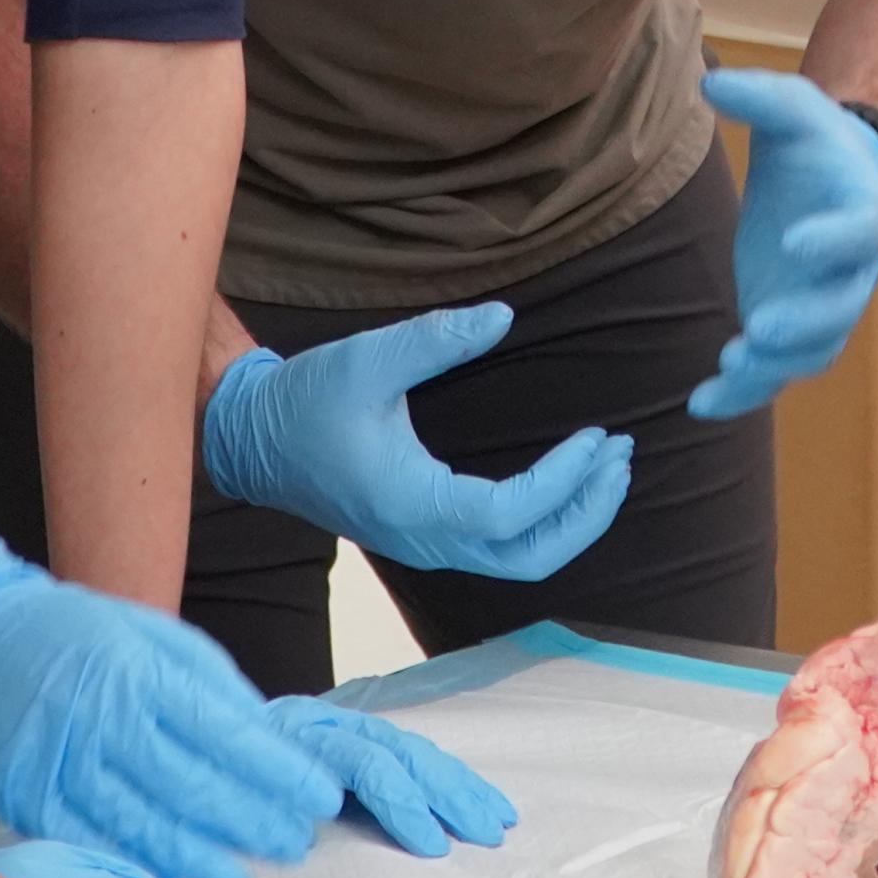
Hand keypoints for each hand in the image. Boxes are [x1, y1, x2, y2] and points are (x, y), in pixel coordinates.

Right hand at [0, 507, 513, 877]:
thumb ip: (212, 687)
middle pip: (192, 787)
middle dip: (252, 821)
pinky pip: (88, 842)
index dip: (280, 774)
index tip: (321, 797)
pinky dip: (133, 865)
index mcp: (143, 673)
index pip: (228, 735)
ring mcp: (59, 763)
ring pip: (142, 825)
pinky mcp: (24, 797)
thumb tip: (269, 742)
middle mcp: (103, 720)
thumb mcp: (154, 634)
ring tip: (244, 877)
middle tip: (296, 842)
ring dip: (200, 858)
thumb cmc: (74, 630)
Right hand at [200, 309, 632, 580]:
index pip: (510, 515)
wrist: (254, 440)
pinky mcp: (426, 535)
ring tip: (611, 465)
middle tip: (623, 454)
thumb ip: (438, 338)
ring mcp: (426, 545)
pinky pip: (502, 548)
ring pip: (521, 561)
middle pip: (531, 558)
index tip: (597, 436)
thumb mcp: (368, 359)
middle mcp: (424, 539)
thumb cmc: (307, 400)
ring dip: (574, 519)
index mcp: (412, 504)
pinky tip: (570, 478)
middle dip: (588, 512)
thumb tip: (504, 317)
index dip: (564, 482)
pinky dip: (547, 521)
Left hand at [686, 71, 877, 419]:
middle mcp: (852, 268)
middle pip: (841, 308)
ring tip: (730, 366)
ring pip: (813, 351)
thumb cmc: (814, 142)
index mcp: (862, 209)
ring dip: (774, 366)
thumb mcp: (793, 108)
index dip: (832, 240)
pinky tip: (701, 402)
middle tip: (758, 327)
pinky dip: (743, 392)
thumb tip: (710, 83)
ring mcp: (823, 305)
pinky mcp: (790, 328)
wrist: (829, 179)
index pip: (860, 230)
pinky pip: (776, 371)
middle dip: (802, 323)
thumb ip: (760, 96)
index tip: (793, 242)